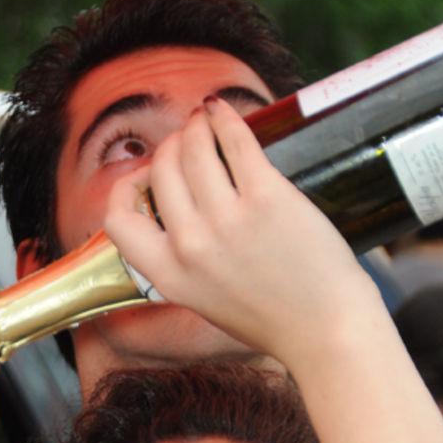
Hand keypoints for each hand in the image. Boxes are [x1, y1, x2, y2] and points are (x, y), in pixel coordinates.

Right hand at [104, 96, 375, 363]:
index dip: (124, 189)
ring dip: (194, 127)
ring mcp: (226, 221)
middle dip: (168, 147)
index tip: (143, 177)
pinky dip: (225, 119)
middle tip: (185, 140)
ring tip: (204, 121)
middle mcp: (189, 246)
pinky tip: (223, 112)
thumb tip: (176, 208)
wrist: (325, 331)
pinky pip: (234, 142)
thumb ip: (181, 262)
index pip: (117, 220)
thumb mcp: (203, 300)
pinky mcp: (266, 198)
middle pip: (160, 173)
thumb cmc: (270, 319)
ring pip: (191, 149)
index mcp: (168, 276)